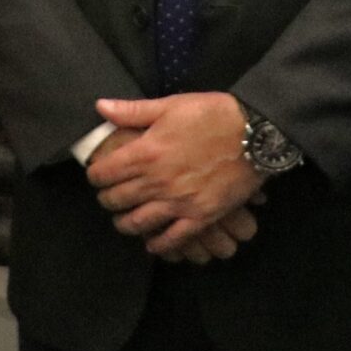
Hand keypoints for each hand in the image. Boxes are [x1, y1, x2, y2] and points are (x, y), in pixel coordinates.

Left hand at [87, 93, 264, 256]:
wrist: (255, 133)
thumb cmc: (210, 115)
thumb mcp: (169, 106)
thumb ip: (132, 111)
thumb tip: (100, 107)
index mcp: (144, 153)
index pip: (102, 173)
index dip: (94, 176)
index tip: (98, 176)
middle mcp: (157, 181)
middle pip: (116, 200)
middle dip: (106, 199)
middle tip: (109, 197)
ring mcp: (179, 202)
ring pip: (137, 223)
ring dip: (125, 224)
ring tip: (124, 219)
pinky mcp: (202, 216)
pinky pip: (173, 239)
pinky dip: (159, 245)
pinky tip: (152, 244)